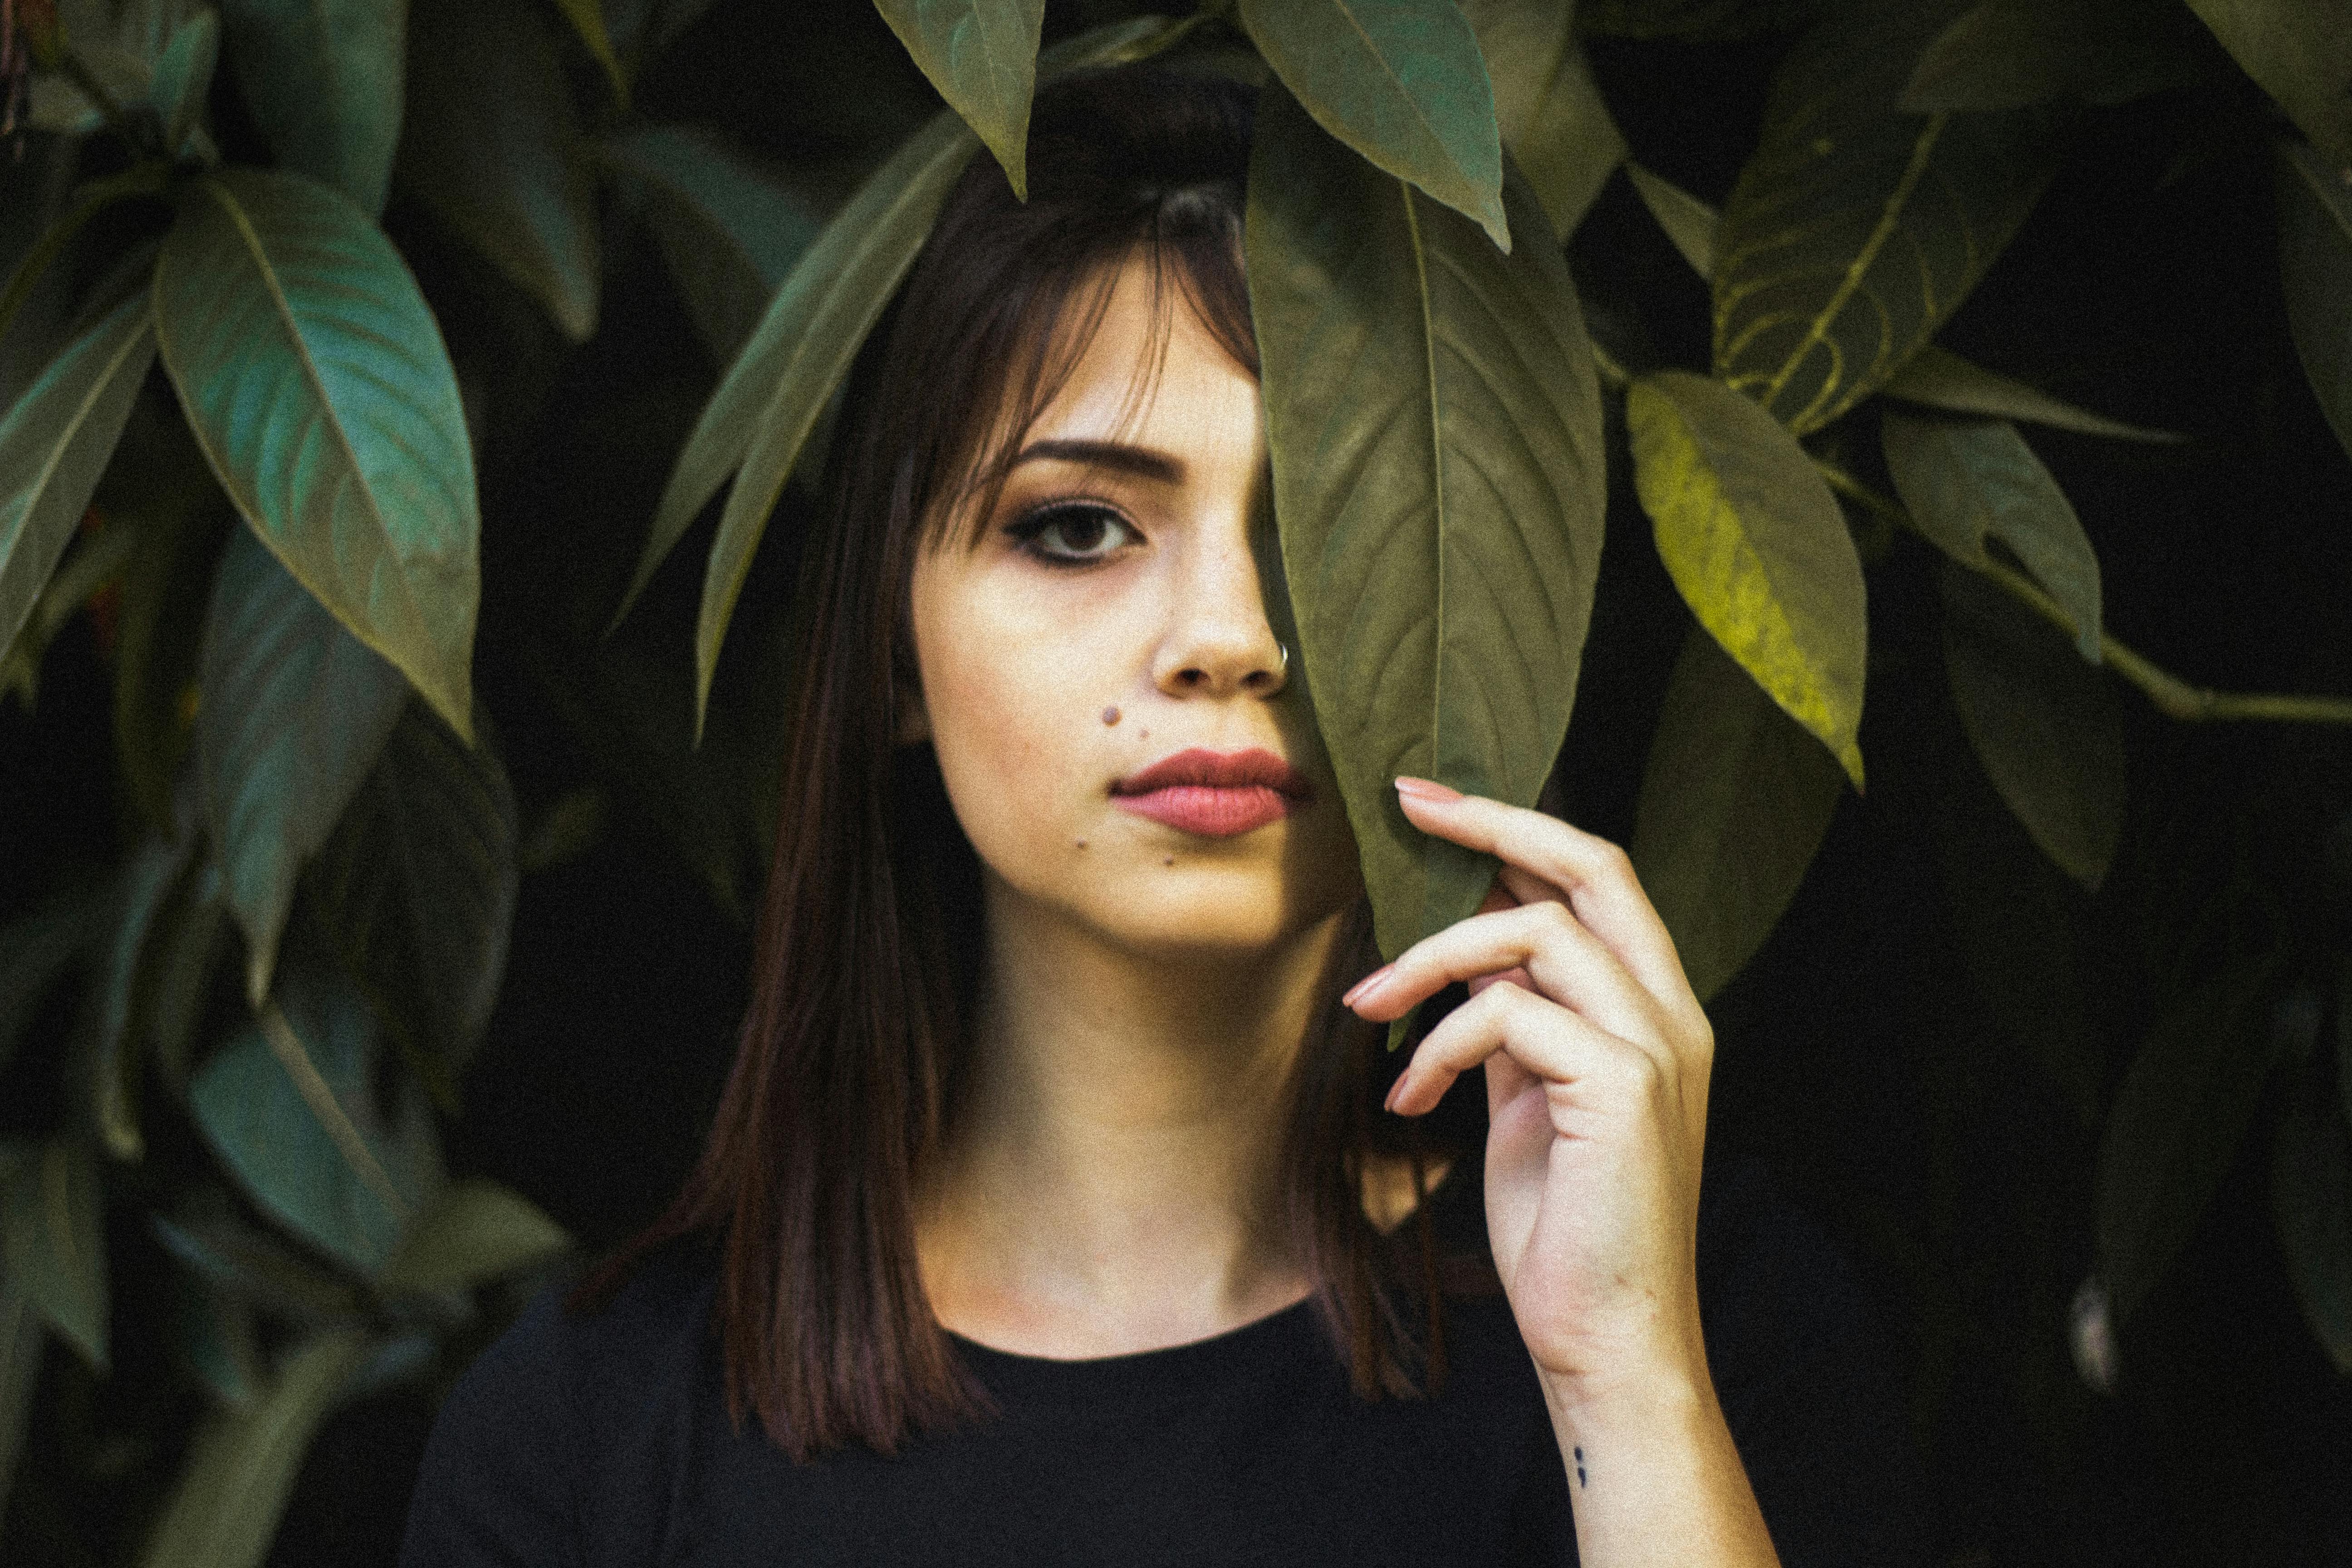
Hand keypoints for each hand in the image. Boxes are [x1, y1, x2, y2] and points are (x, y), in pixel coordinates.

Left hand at [1344, 778, 1714, 1402]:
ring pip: (1533, 934)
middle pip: (1592, 866)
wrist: (1605, 1335)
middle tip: (1405, 806)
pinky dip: (1442, 1044)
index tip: (1432, 803)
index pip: (1596, 880)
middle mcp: (1672, 1013)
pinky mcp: (1625, 1084)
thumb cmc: (1563, 1224)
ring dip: (1430, 960)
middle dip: (1494, 823)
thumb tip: (1466, 954)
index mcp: (1656, 1009)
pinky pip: (1509, 1014)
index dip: (1517, 830)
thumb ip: (1516, 1022)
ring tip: (1367, 1009)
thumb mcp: (1530, 1099)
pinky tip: (1410, 1097)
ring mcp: (1656, 1045)